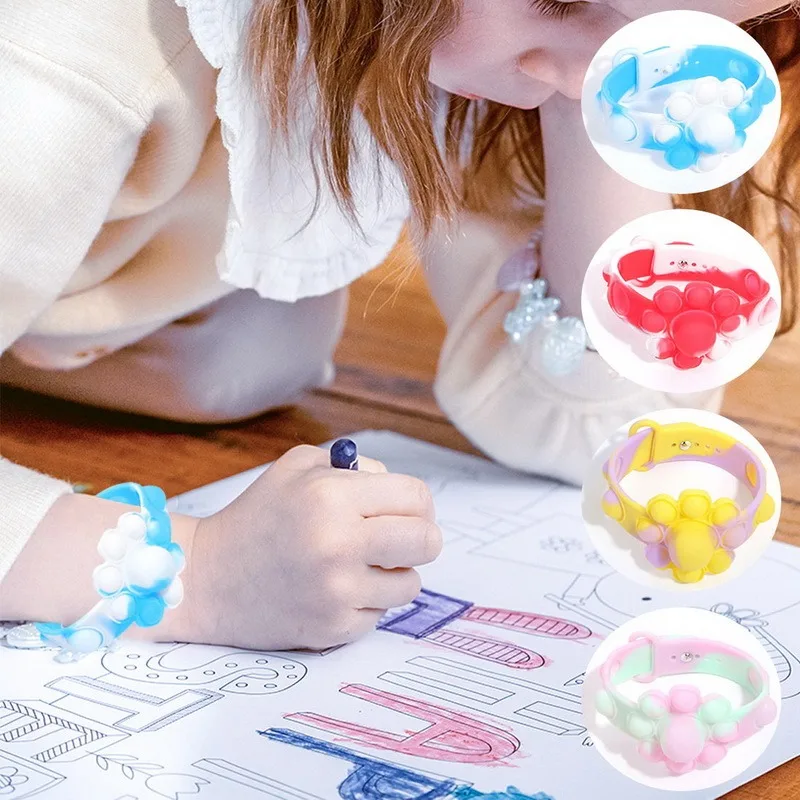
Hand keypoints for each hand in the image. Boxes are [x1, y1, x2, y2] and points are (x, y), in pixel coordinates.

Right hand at [183, 445, 441, 650]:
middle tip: (396, 538)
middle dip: (419, 536)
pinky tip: (334, 589)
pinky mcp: (334, 628)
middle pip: (427, 541)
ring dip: (393, 572)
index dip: (416, 503)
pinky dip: (366, 600)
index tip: (404, 510)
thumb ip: (356, 467)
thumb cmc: (258, 515)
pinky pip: (381, 613)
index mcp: (332, 496)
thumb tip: (403, 493)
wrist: (207, 579)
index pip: (417, 498)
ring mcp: (338, 591)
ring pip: (411, 583)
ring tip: (358, 563)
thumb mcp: (299, 466)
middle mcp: (339, 544)